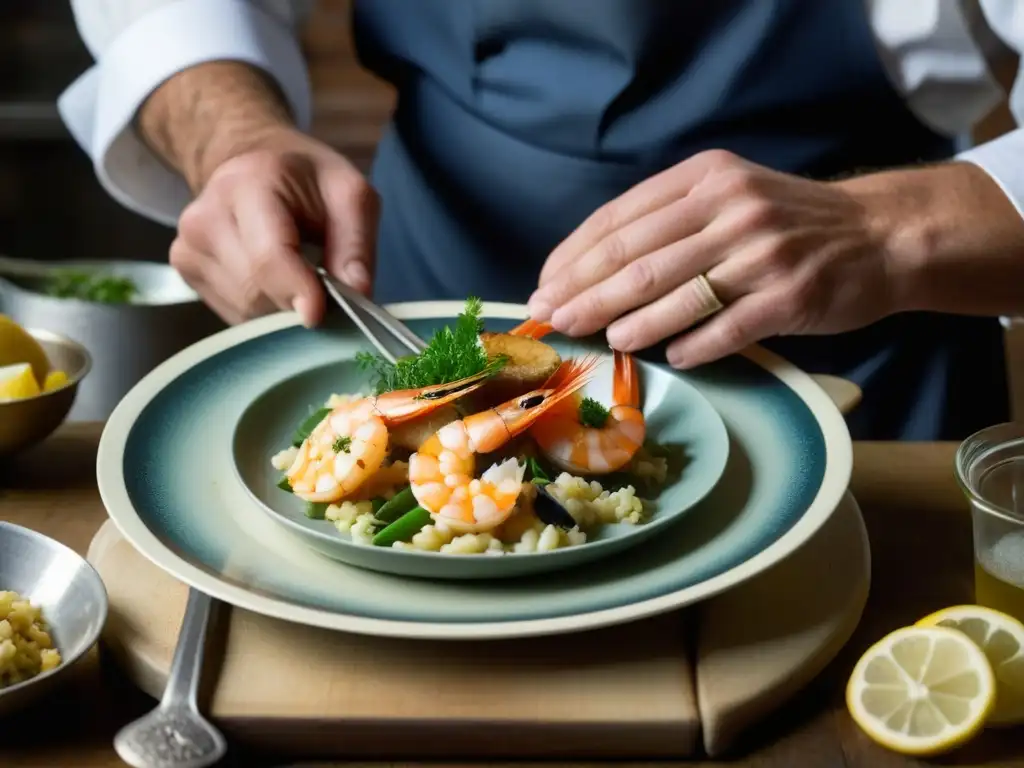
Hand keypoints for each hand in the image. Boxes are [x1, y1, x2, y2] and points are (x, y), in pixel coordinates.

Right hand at [170, 127, 378, 325]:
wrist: (251, 162)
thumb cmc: (306, 180)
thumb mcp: (350, 195)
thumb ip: (356, 244)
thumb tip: (359, 294)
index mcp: (248, 185)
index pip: (267, 256)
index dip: (296, 291)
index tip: (319, 315)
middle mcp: (206, 217)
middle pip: (256, 291)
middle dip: (298, 302)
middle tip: (327, 291)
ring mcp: (188, 246)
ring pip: (245, 309)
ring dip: (282, 310)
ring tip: (301, 280)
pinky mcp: (185, 270)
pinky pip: (233, 313)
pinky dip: (264, 311)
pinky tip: (276, 284)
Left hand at [528, 150, 905, 367]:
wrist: (880, 235)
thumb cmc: (787, 222)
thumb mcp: (728, 196)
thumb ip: (669, 219)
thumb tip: (591, 270)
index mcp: (706, 179)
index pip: (621, 218)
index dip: (575, 256)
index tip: (545, 286)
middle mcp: (731, 208)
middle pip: (638, 258)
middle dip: (585, 292)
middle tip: (552, 319)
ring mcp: (762, 252)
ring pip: (675, 292)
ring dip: (629, 321)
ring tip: (599, 338)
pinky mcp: (790, 295)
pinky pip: (726, 326)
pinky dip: (692, 345)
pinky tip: (669, 358)